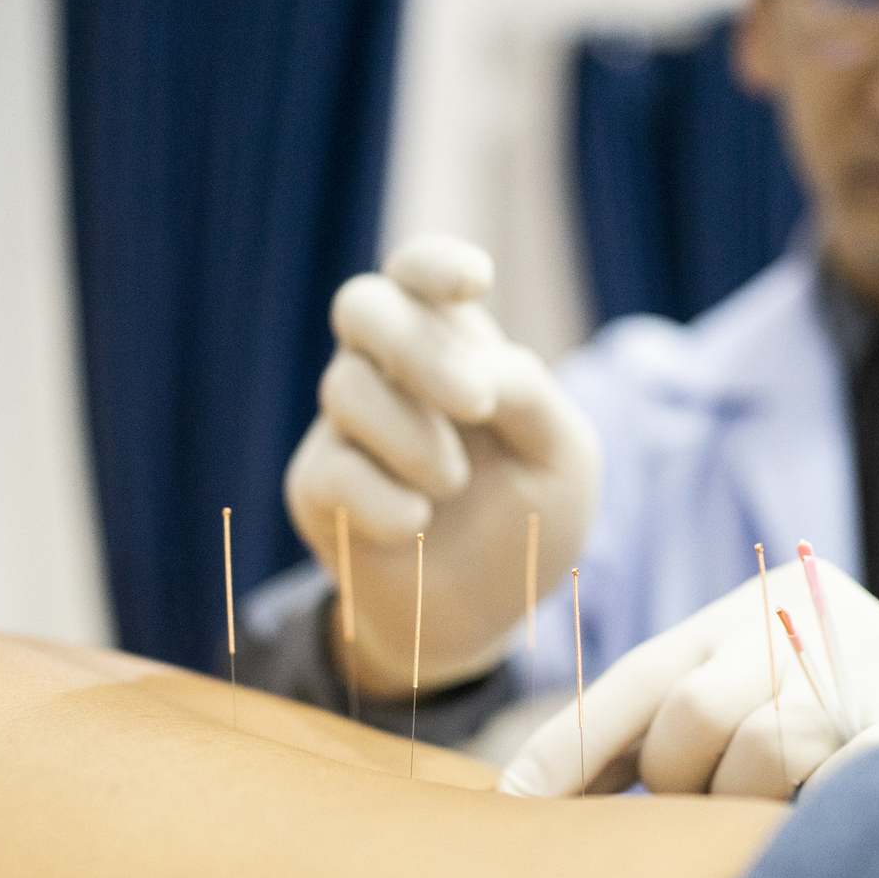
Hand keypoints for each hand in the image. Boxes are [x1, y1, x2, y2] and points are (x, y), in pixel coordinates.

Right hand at [284, 235, 601, 696]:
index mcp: (451, 345)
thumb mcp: (561, 456)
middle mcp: (388, 373)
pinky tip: (416, 522)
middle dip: (417, 345)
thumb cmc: (530, 516)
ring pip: (347, 387)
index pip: (418, 273)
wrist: (486, 613)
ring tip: (451, 484)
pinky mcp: (317, 488)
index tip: (476, 282)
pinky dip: (382, 498)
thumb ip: (530, 397)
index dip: (434, 265)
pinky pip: (333, 470)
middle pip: (362, 305)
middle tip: (474, 402)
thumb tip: (473, 371)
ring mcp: (346, 428)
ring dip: (412, 435)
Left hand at [496, 557, 878, 798]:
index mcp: (751, 610)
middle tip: (716, 803)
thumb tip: (519, 800)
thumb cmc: (820, 742)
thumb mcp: (734, 711)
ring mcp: (876, 669)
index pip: (641, 678)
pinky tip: (822, 821)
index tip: (511, 806)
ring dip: (753, 804)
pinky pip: (842, 782)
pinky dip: (818, 812)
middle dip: (684, 782)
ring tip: (783, 809)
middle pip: (693, 714)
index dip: (570, 747)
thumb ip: (642, 742)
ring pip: (763, 749)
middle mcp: (812, 621)